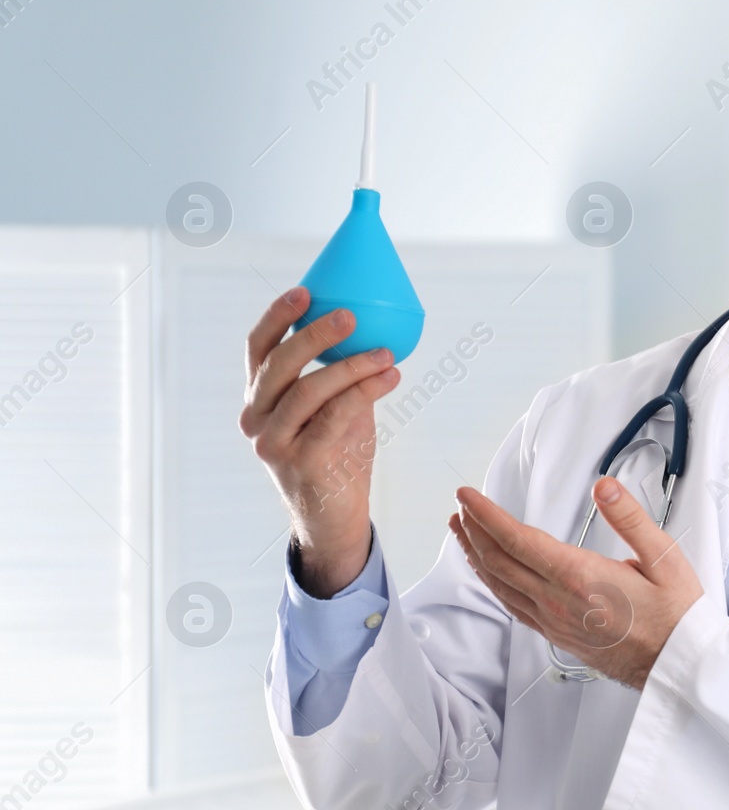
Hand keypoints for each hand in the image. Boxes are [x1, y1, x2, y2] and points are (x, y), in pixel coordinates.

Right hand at [238, 286, 400, 596]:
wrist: (334, 518)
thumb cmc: (336, 457)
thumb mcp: (333, 410)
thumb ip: (340, 378)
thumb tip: (374, 332)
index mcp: (258, 400)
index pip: (258, 350)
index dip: (277, 317)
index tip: (305, 291)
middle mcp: (257, 420)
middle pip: (279, 365)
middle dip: (315, 334)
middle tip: (351, 316)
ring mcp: (275, 444)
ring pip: (309, 391)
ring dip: (351, 366)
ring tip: (385, 353)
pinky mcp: (302, 464)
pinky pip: (334, 418)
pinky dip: (364, 393)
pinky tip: (389, 377)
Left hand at [448, 476, 704, 690]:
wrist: (677, 666)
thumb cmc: (675, 615)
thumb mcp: (664, 558)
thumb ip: (630, 519)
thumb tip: (604, 487)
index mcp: (581, 576)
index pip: (518, 540)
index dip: (487, 515)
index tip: (469, 495)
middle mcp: (559, 601)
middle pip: (499, 561)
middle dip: (474, 530)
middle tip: (461, 505)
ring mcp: (555, 621)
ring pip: (500, 585)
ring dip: (476, 555)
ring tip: (462, 533)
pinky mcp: (558, 634)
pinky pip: (513, 606)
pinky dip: (493, 583)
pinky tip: (491, 574)